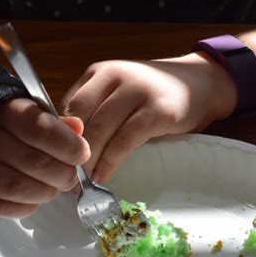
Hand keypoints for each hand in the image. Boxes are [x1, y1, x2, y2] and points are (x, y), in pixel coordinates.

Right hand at [0, 98, 90, 217]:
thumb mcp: (21, 105)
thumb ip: (49, 119)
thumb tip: (78, 130)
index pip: (37, 128)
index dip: (66, 145)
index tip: (81, 153)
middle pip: (29, 160)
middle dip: (60, 173)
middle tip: (71, 177)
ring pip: (13, 186)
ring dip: (43, 192)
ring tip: (54, 189)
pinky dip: (20, 207)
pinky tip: (33, 200)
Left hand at [60, 53, 236, 183]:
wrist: (202, 83)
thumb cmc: (154, 94)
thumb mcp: (119, 92)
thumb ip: (94, 109)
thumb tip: (63, 147)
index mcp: (100, 73)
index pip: (67, 106)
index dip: (57, 137)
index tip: (53, 162)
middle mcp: (115, 75)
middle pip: (80, 117)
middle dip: (69, 152)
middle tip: (64, 178)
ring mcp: (138, 90)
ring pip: (100, 129)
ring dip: (87, 161)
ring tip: (82, 183)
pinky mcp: (158, 110)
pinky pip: (125, 140)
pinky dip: (110, 162)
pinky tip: (104, 177)